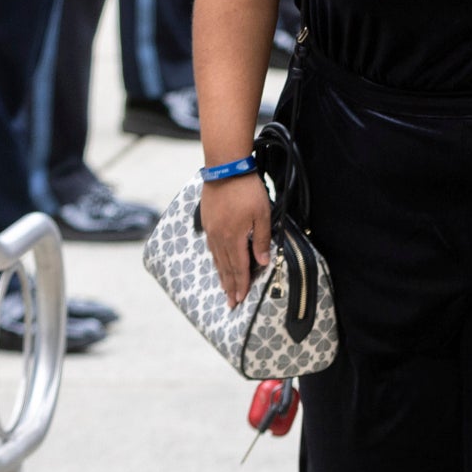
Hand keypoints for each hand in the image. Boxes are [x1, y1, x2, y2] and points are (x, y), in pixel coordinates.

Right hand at [202, 172, 272, 305]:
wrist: (225, 167)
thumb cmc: (247, 190)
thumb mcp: (262, 214)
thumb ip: (262, 240)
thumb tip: (263, 262)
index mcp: (234, 238)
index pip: (239, 268)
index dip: (241, 285)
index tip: (241, 300)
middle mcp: (219, 238)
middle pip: (226, 268)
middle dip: (230, 286)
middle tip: (231, 303)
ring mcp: (211, 230)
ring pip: (217, 259)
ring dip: (222, 276)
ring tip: (225, 289)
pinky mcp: (208, 222)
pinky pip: (211, 248)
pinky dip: (216, 260)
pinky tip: (218, 264)